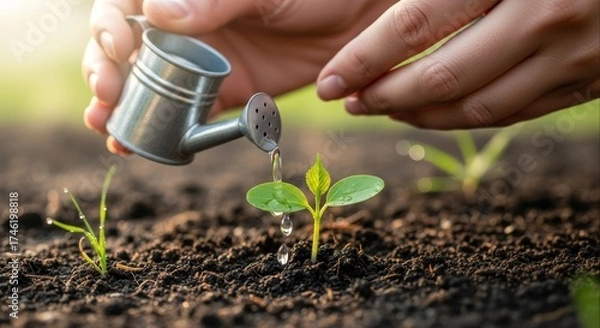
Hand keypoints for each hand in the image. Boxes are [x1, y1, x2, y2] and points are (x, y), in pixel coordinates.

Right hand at [82, 0, 395, 153]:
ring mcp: (204, 63)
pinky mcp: (227, 94)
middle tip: (105, 98)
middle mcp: (186, 26)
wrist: (359, 19)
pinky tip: (145, 147)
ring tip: (109, 132)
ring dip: (124, 110)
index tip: (119, 48)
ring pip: (150, 87)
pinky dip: (168, 132)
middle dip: (106, 73)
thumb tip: (157, 15)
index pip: (127, 5)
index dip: (110, 26)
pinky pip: (189, 115)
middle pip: (127, 49)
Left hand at [317, 0, 599, 128]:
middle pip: (441, 77)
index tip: (329, 83)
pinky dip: (466, 118)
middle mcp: (544, 16)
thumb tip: (390, 10)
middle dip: (383, 95)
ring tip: (383, 109)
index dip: (362, 60)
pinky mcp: (591, 78)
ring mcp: (575, 54)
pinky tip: (434, 112)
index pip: (413, 27)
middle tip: (350, 101)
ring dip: (420, 114)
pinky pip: (516, 113)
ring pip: (477, 107)